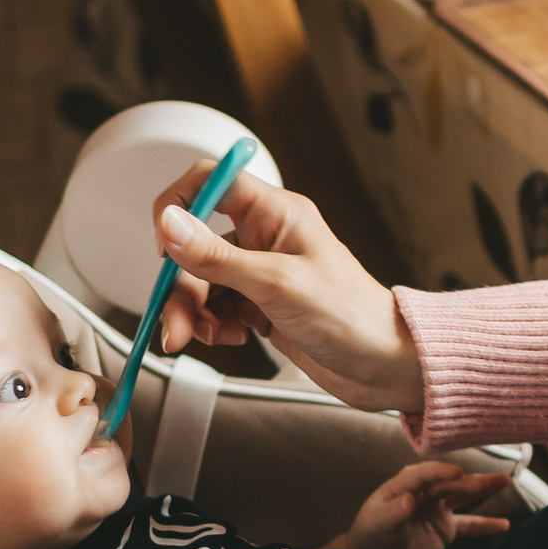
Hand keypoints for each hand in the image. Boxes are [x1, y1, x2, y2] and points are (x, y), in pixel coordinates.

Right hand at [150, 165, 425, 411]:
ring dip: (194, 313)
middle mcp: (266, 237)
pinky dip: (214, 326)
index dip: (179, 204)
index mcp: (277, 214)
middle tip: (176, 324)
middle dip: (181, 287)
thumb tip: (170, 223)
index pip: (211, 182)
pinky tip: (234, 338)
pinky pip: (216, 308)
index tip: (164, 242)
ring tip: (209, 338)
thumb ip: (217, 257)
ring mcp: (261, 272)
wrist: (383, 365)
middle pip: (196, 245)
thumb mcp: (277, 284)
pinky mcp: (260, 305)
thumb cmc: (353, 316)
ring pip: (202, 283)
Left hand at [333, 461, 512, 548]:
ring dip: (482, 490)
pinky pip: (469, 525)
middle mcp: (423, 494)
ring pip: (463, 497)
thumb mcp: (377, 524)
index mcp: (403, 485)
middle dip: (471, 481)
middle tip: (494, 478)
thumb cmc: (370, 537)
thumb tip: (409, 500)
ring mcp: (436, 510)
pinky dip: (486, 525)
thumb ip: (393, 513)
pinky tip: (505, 525)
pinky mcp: (445, 529)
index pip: (425, 475)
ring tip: (505, 482)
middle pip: (449, 484)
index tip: (458, 472)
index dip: (441, 472)